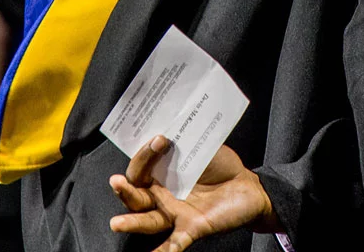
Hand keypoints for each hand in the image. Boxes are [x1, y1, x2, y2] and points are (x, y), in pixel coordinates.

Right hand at [109, 136, 278, 251]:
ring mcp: (175, 214)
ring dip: (132, 223)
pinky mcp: (192, 228)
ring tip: (116, 224)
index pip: (140, 169)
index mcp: (160, 175)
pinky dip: (165, 250)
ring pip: (148, 221)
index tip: (161, 139)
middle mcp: (162, 196)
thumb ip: (185, 142)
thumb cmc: (221, 165)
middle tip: (116, 182)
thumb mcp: (202, 148)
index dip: (145, 154)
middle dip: (124, 190)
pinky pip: (176, 242)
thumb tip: (172, 125)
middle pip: (136, 197)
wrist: (248, 186)